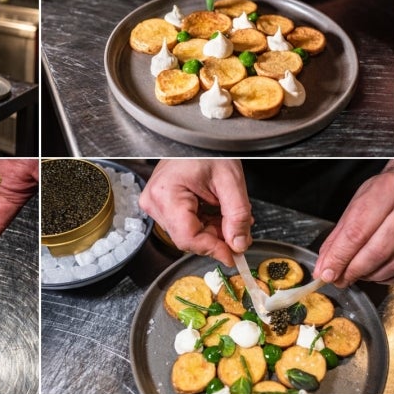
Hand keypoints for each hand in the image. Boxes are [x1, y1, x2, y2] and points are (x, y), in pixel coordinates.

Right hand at [138, 160, 252, 265]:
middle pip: (186, 238)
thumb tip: (238, 244)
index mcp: (167, 194)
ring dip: (211, 232)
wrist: (195, 138)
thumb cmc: (207, 150)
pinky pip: (182, 224)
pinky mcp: (160, 204)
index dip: (213, 249)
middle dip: (215, 239)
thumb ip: (237, 216)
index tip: (233, 255)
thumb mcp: (230, 181)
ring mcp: (155, 203)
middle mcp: (154, 201)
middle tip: (238, 234)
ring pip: (186, 234)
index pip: (188, 237)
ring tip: (229, 218)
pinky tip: (216, 214)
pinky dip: (203, 224)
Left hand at [314, 160, 393, 287]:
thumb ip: (340, 233)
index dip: (339, 257)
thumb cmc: (384, 193)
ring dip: (367, 275)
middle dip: (351, 271)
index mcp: (386, 192)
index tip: (326, 272)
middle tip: (337, 279)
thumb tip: (325, 262)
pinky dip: (383, 275)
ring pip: (390, 264)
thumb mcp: (359, 202)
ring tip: (352, 273)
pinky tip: (373, 271)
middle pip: (374, 252)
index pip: (356, 232)